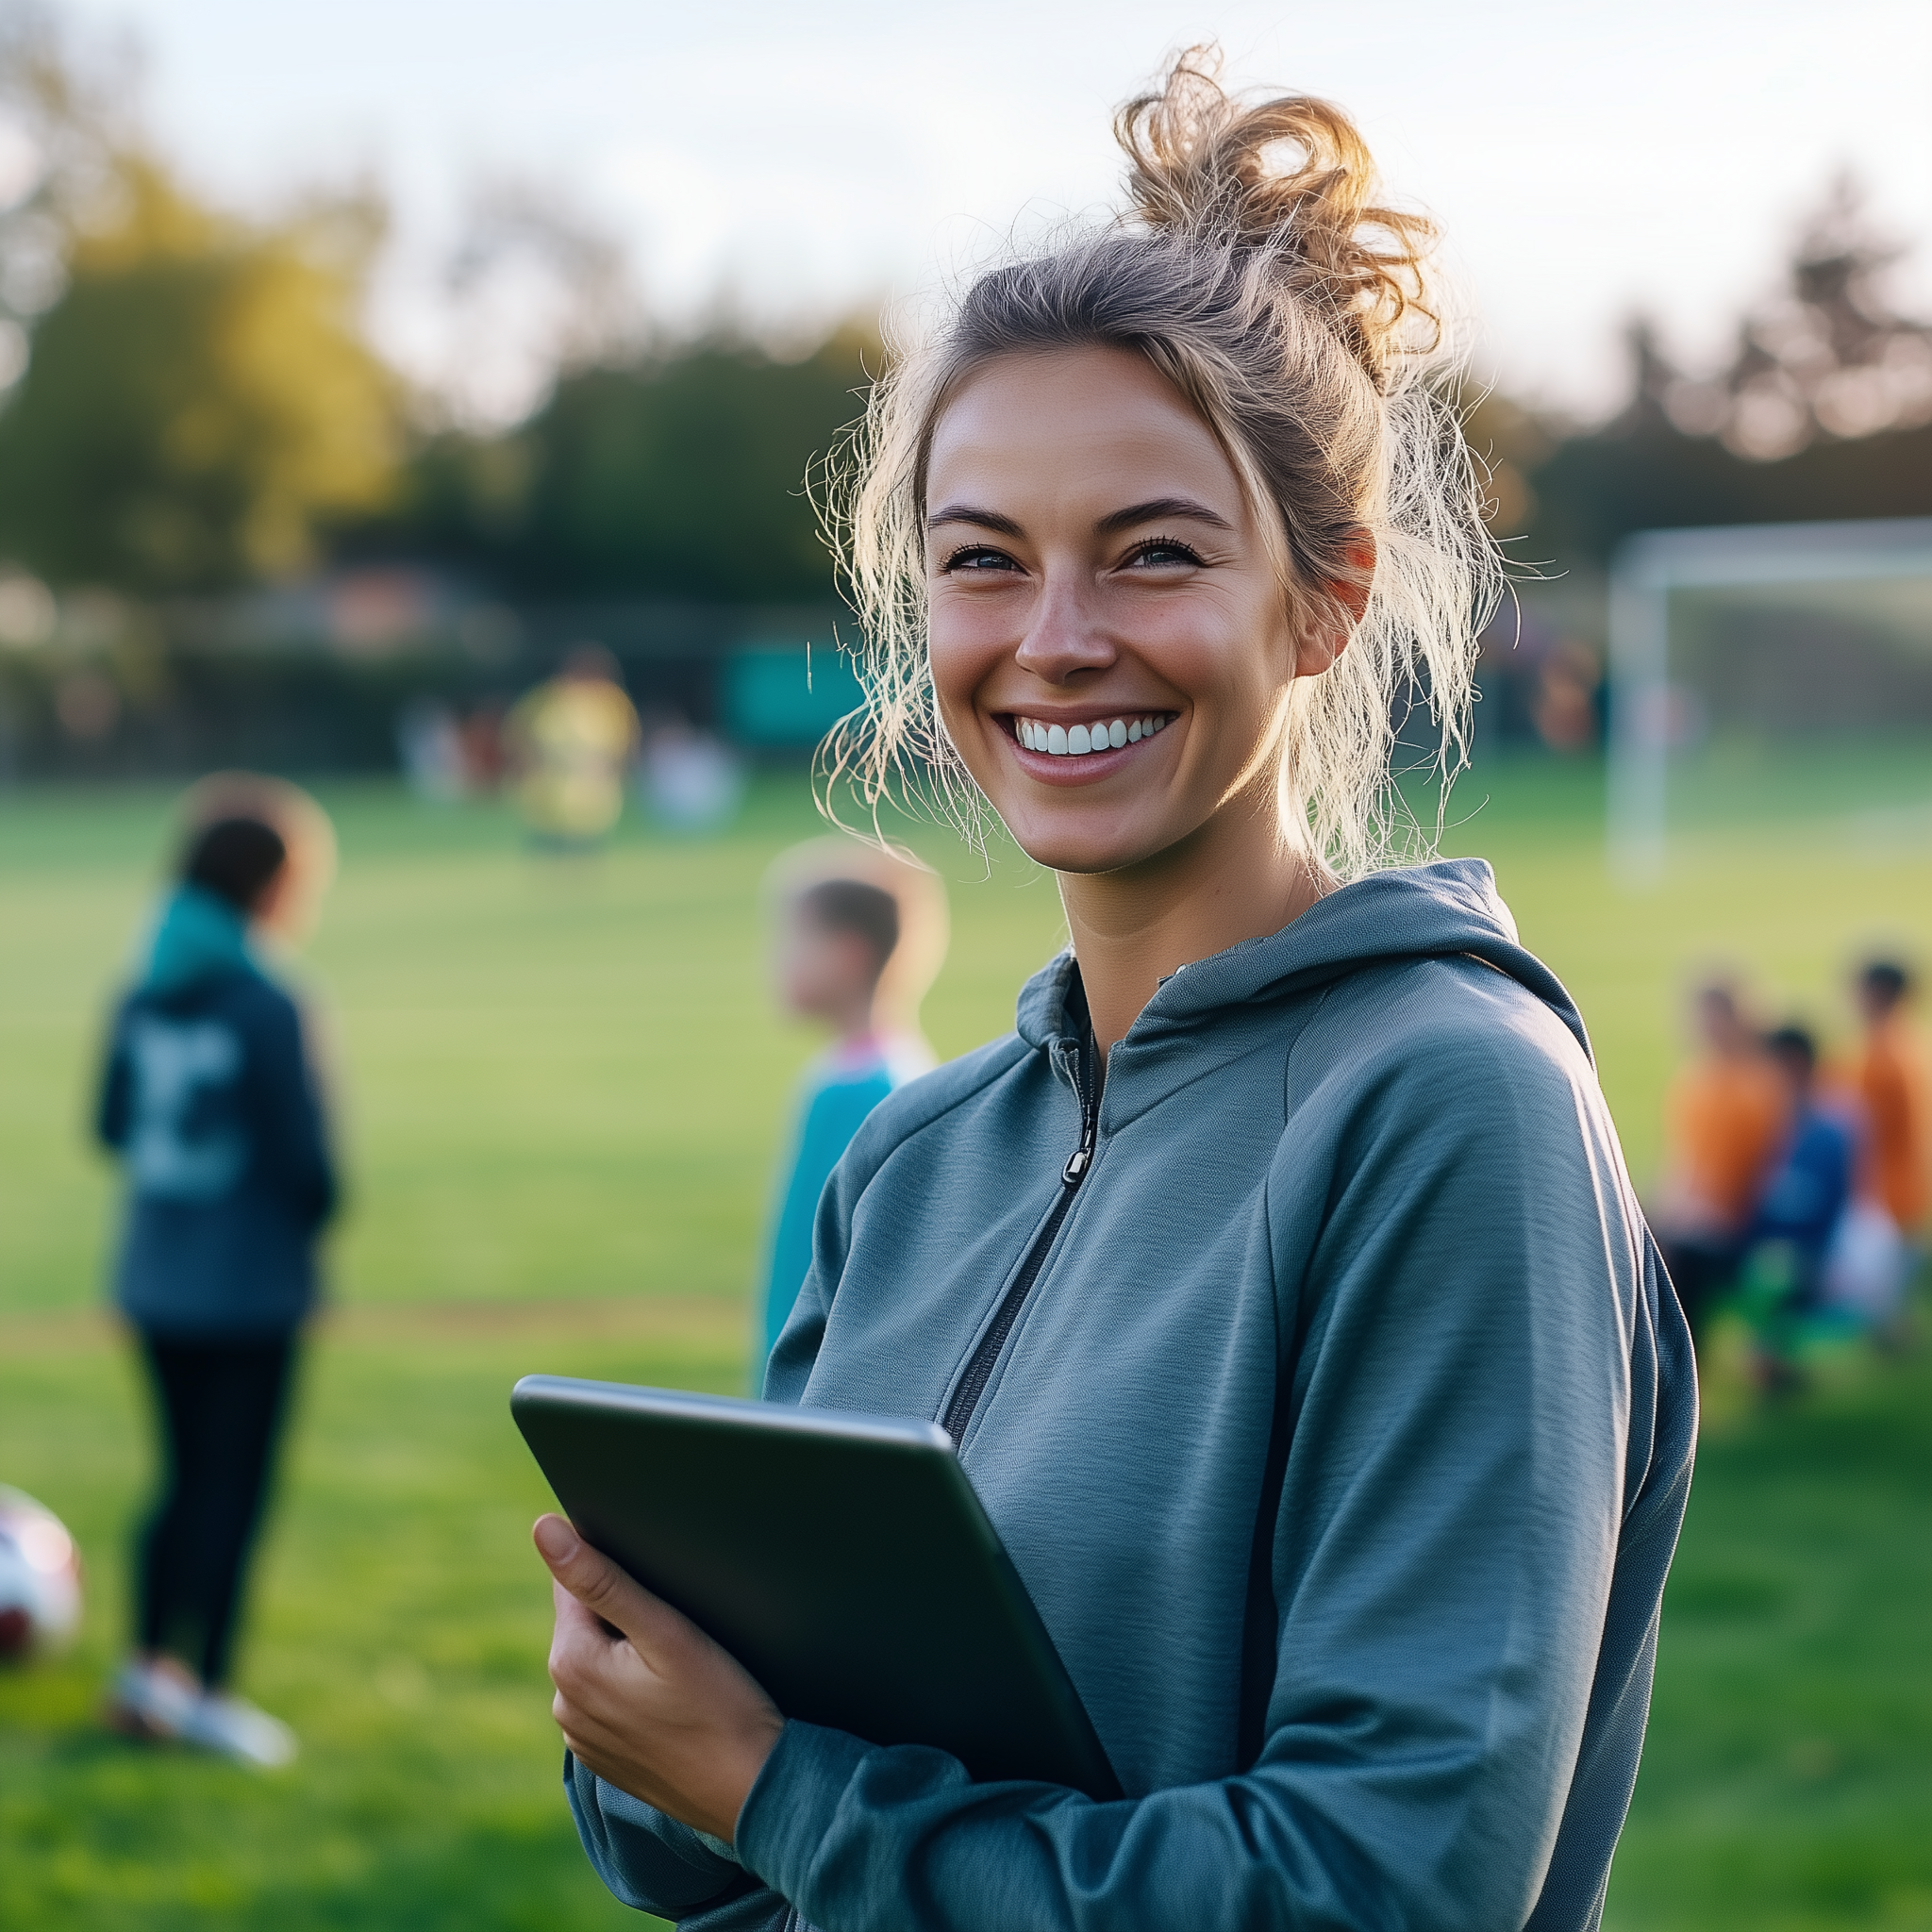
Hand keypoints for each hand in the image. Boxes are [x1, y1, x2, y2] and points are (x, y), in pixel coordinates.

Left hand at [535, 1514, 783, 1842]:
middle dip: (625, 1616)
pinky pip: (611, 1703)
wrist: (752, 1789)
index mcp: (571, 1664)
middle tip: (682, 1632)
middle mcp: (564, 1704)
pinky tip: (675, 1702)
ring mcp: (583, 1738)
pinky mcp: (605, 1759)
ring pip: (601, 1664)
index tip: (662, 1592)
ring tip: (683, 1669)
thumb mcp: (665, 1630)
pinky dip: (636, 1692)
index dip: (620, 1574)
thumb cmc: (719, 1704)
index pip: (576, 1585)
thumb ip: (601, 1578)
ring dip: (630, 1655)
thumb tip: (543, 1529)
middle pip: (588, 1626)